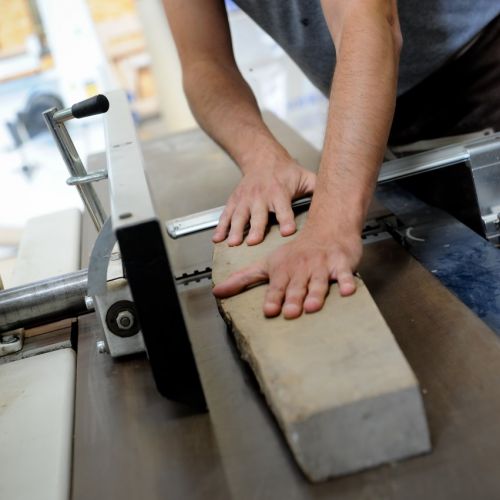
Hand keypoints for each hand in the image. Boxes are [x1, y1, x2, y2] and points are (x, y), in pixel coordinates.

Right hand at [212, 159, 315, 246]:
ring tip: (233, 243)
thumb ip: (317, 190)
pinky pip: (226, 215)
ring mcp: (246, 199)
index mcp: (279, 192)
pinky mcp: (235, 201)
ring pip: (239, 215)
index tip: (287, 231)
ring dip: (235, 229)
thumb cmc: (286, 171)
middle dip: (256, 228)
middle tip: (254, 241)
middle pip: (258, 214)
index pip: (284, 208)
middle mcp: (261, 196)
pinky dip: (221, 227)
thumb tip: (337, 201)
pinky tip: (218, 238)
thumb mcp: (305, 177)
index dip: (286, 219)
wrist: (262, 157)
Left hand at [212, 227, 362, 318]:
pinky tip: (348, 291)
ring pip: (319, 283)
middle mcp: (301, 268)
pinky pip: (345, 275)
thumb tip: (217, 292)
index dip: (273, 298)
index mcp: (283, 269)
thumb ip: (242, 279)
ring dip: (316, 294)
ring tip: (312, 306)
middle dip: (293, 299)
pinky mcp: (341, 265)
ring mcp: (322, 267)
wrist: (326, 229)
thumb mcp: (266, 263)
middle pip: (297, 286)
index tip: (269, 310)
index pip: (276, 286)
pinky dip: (347, 282)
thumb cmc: (295, 252)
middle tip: (290, 312)